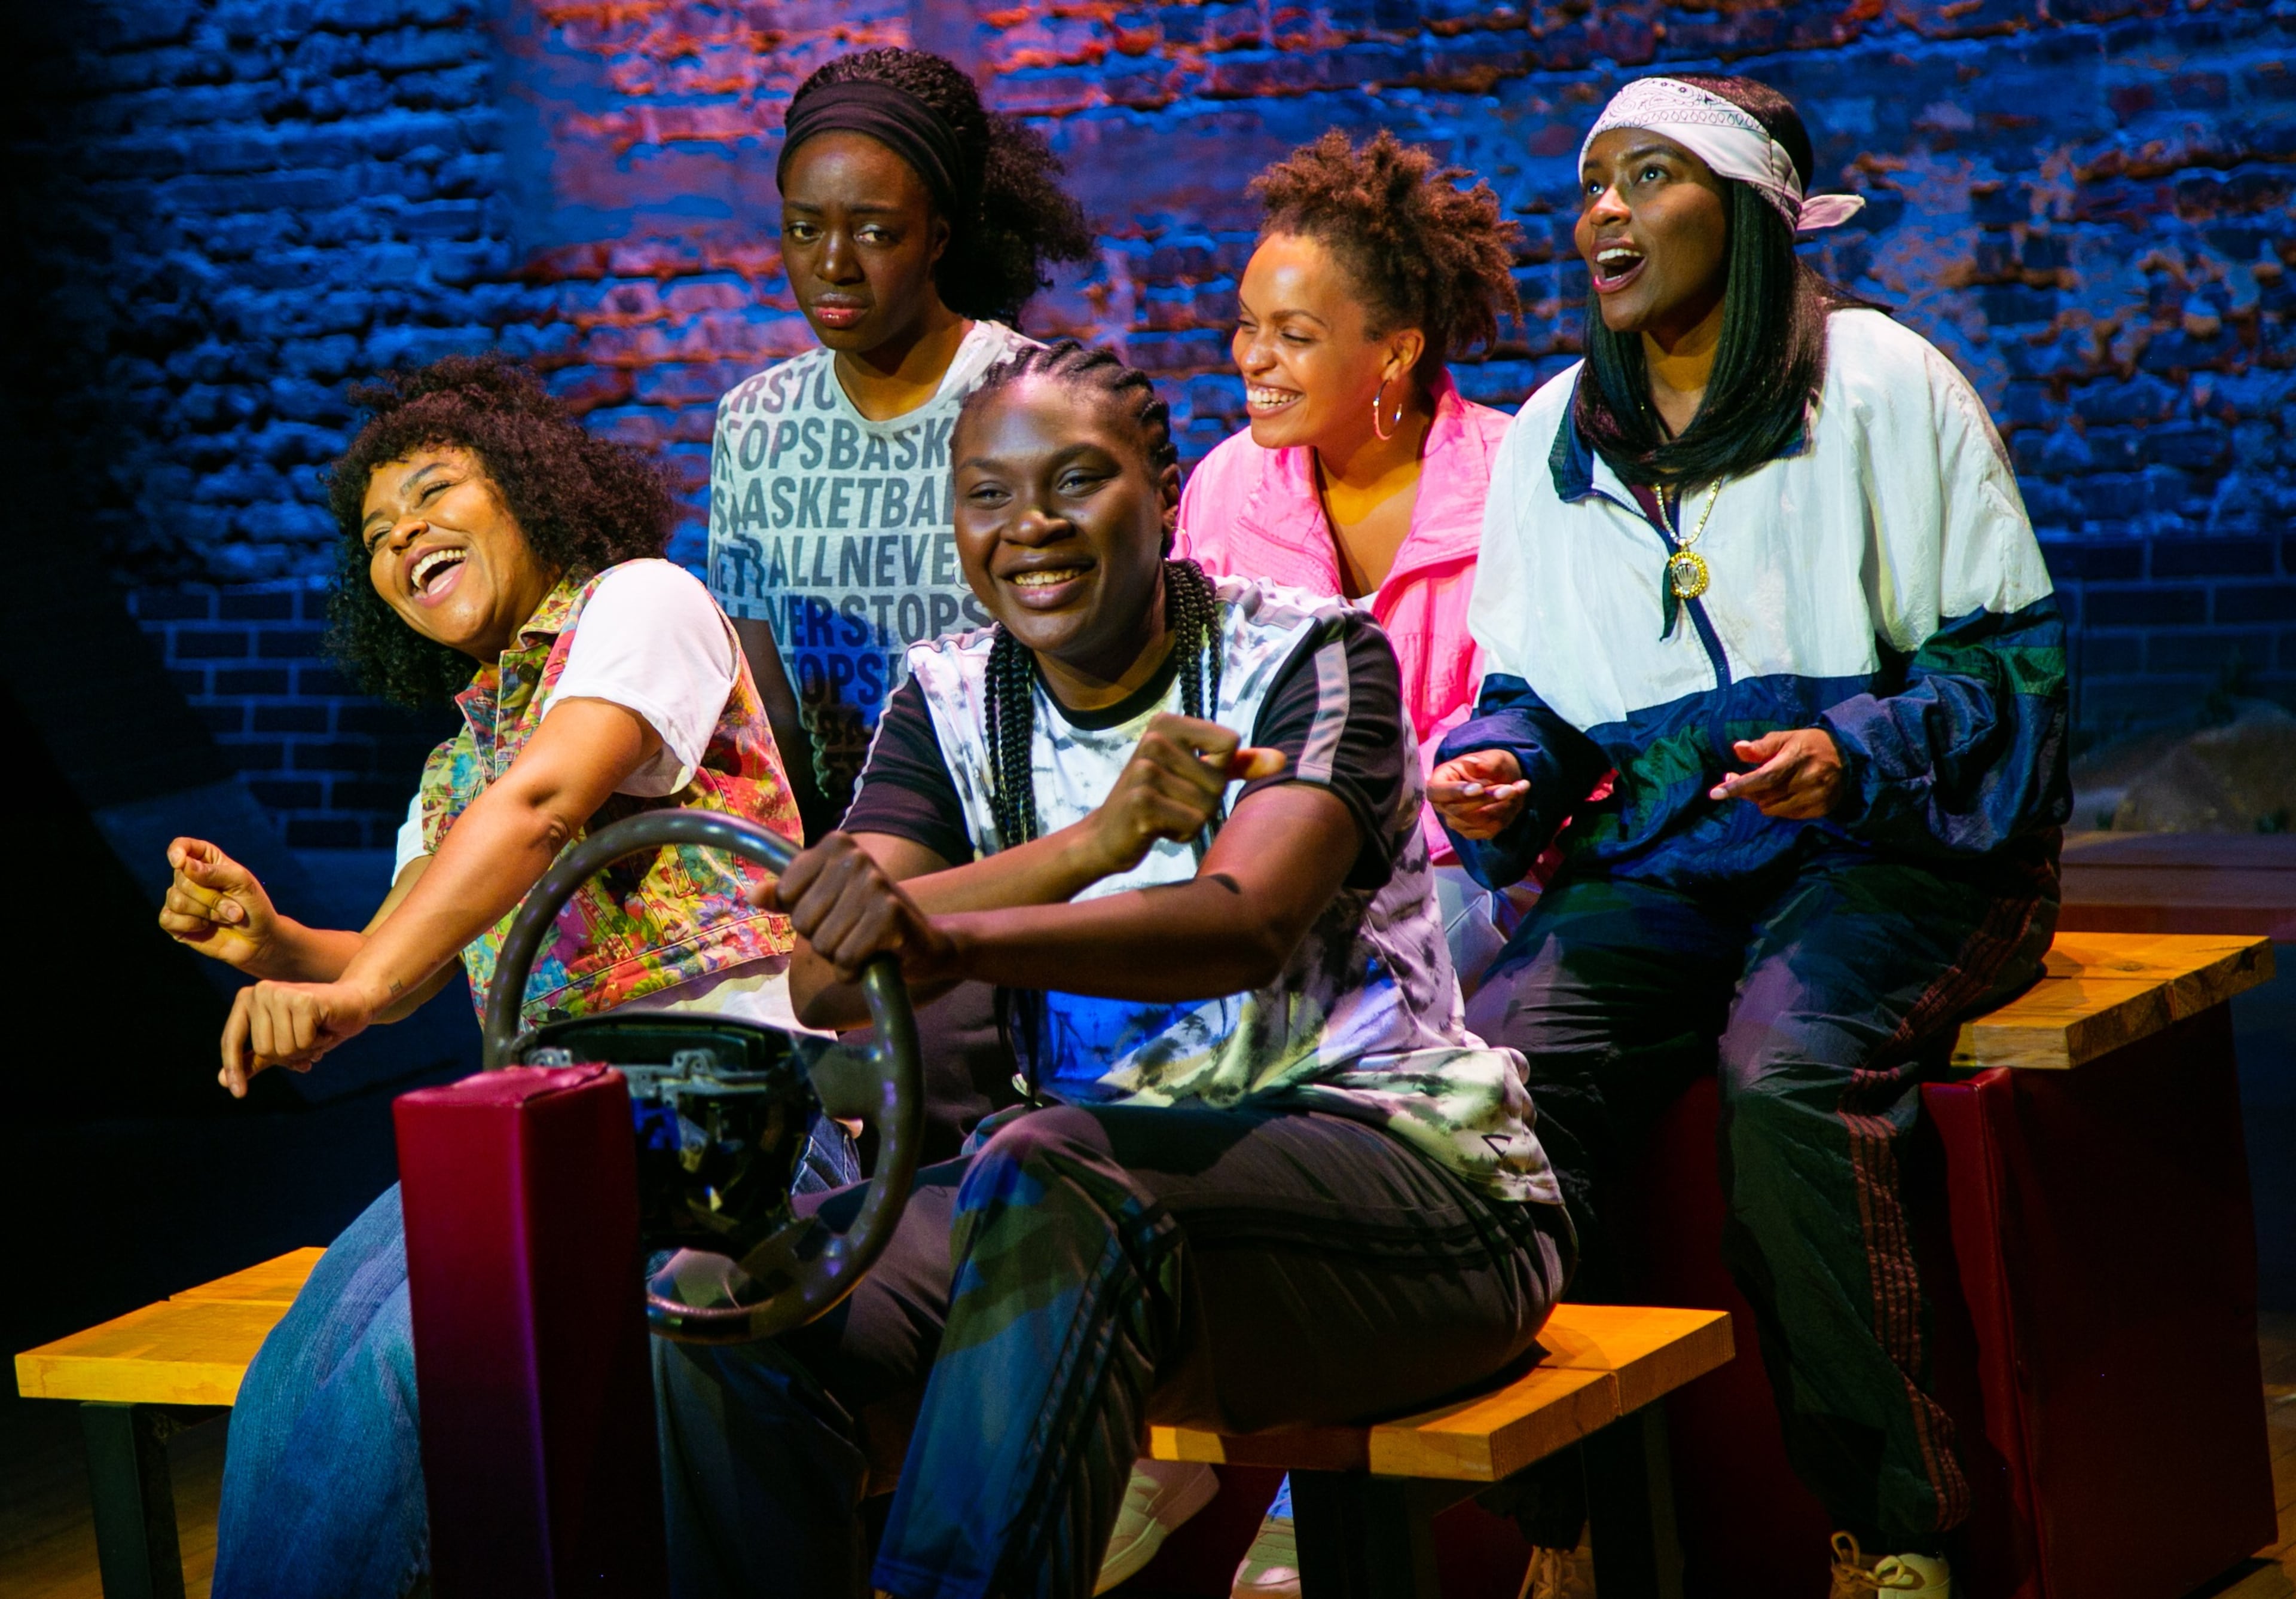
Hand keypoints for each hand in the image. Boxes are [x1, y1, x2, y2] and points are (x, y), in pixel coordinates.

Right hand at [161, 838, 280, 972]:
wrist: (259, 939)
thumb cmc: (253, 906)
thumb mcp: (242, 883)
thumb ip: (214, 872)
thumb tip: (183, 865)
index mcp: (206, 860)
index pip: (182, 847)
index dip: (177, 851)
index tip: (180, 861)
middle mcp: (188, 877)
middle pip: (183, 879)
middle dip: (213, 897)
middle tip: (236, 908)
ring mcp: (179, 899)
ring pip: (177, 900)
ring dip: (209, 912)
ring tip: (228, 917)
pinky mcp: (174, 922)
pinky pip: (168, 919)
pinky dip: (192, 925)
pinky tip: (206, 927)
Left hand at [219, 978, 381, 1097]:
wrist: (356, 1002)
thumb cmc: (318, 1024)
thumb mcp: (282, 1043)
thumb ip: (254, 1059)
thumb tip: (222, 1082)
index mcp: (248, 998)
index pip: (231, 1040)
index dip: (235, 1068)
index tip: (238, 1094)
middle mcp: (260, 991)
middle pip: (264, 1050)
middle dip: (290, 1055)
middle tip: (308, 1042)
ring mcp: (281, 993)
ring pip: (284, 1049)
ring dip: (307, 1050)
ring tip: (318, 1033)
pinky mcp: (303, 1000)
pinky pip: (304, 1042)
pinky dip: (320, 1043)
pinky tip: (327, 1028)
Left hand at [769, 834, 963, 986]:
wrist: (925, 941)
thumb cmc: (867, 920)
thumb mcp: (824, 901)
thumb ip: (787, 897)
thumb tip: (752, 893)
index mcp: (837, 845)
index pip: (787, 893)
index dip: (805, 914)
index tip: (832, 912)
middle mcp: (857, 857)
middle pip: (803, 922)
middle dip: (822, 938)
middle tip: (852, 931)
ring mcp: (876, 884)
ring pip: (823, 944)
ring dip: (840, 956)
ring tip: (864, 945)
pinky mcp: (891, 915)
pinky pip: (847, 959)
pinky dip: (854, 970)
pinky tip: (874, 958)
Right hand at [1080, 713, 1286, 877]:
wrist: (1107, 835)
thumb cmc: (1159, 800)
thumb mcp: (1196, 774)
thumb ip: (1238, 764)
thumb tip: (1282, 760)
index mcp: (1167, 723)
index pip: (1230, 742)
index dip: (1219, 769)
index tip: (1188, 776)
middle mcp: (1153, 739)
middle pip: (1219, 779)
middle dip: (1204, 801)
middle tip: (1170, 802)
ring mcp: (1144, 770)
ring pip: (1208, 805)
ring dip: (1192, 820)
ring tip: (1163, 814)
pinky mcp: (1141, 803)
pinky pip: (1192, 825)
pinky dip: (1181, 834)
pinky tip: (1155, 828)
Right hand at [1427, 750, 1530, 839]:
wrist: (1502, 780)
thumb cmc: (1491, 766)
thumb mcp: (1491, 758)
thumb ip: (1484, 763)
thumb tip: (1473, 764)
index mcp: (1439, 782)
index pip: (1436, 792)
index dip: (1455, 792)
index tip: (1478, 788)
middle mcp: (1442, 806)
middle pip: (1460, 809)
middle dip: (1488, 799)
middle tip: (1510, 788)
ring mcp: (1455, 822)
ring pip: (1477, 820)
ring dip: (1501, 806)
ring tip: (1517, 788)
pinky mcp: (1471, 832)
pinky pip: (1489, 828)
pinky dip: (1505, 815)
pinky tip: (1514, 800)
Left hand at [1709, 728, 1844, 819]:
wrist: (1849, 758)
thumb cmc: (1810, 745)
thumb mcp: (1787, 738)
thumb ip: (1762, 746)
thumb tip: (1738, 749)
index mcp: (1797, 758)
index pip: (1764, 777)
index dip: (1739, 786)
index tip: (1715, 793)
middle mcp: (1808, 780)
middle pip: (1764, 795)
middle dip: (1744, 790)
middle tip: (1734, 778)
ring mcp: (1815, 797)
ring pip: (1772, 808)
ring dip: (1760, 799)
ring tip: (1762, 785)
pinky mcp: (1819, 809)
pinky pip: (1786, 815)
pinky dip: (1777, 806)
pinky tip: (1780, 793)